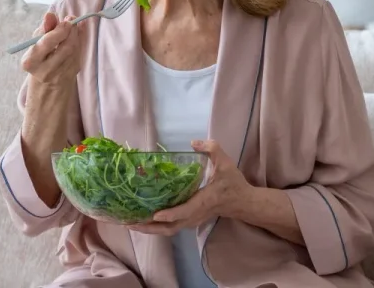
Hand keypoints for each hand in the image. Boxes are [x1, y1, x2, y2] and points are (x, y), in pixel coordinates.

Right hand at [21, 12, 83, 87]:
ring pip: (74, 50)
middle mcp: (44, 71)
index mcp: (31, 61)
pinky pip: (78, 55)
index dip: (59, 30)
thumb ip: (44, 28)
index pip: (47, 43)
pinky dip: (78, 43)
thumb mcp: (38, 41)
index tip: (66, 21)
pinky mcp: (71, 75)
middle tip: (71, 21)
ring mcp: (59, 75)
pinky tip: (73, 39)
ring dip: (75, 36)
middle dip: (71, 31)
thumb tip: (50, 15)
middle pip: (66, 47)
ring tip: (71, 28)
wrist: (47, 81)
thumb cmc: (40, 55)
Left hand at [129, 140, 249, 235]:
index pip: (185, 211)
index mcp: (204, 201)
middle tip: (130, 223)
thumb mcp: (225, 163)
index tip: (155, 215)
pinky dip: (157, 227)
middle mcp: (196, 215)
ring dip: (150, 229)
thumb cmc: (233, 184)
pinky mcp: (191, 221)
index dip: (170, 214)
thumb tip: (193, 142)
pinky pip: (171, 228)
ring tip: (130, 224)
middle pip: (171, 227)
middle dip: (150, 227)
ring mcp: (193, 220)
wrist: (244, 203)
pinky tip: (144, 221)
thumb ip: (212, 148)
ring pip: (169, 230)